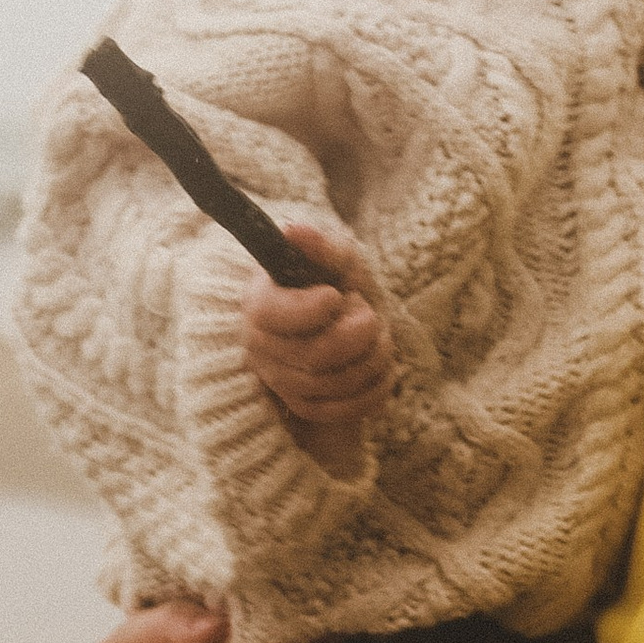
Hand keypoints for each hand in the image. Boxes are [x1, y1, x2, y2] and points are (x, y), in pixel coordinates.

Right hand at [240, 216, 394, 475]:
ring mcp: (281, 380)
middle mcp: (261, 346)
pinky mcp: (304, 405)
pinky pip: (340, 412)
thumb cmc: (333, 280)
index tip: (335, 295)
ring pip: (331, 385)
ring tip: (379, 337)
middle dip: (358, 334)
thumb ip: (318, 245)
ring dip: (372, 359)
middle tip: (371, 315)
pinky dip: (374, 391)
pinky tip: (383, 368)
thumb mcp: (333, 256)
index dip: (310, 309)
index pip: (272, 315)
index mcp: (259, 302)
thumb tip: (292, 230)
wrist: (342, 317)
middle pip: (312, 357)